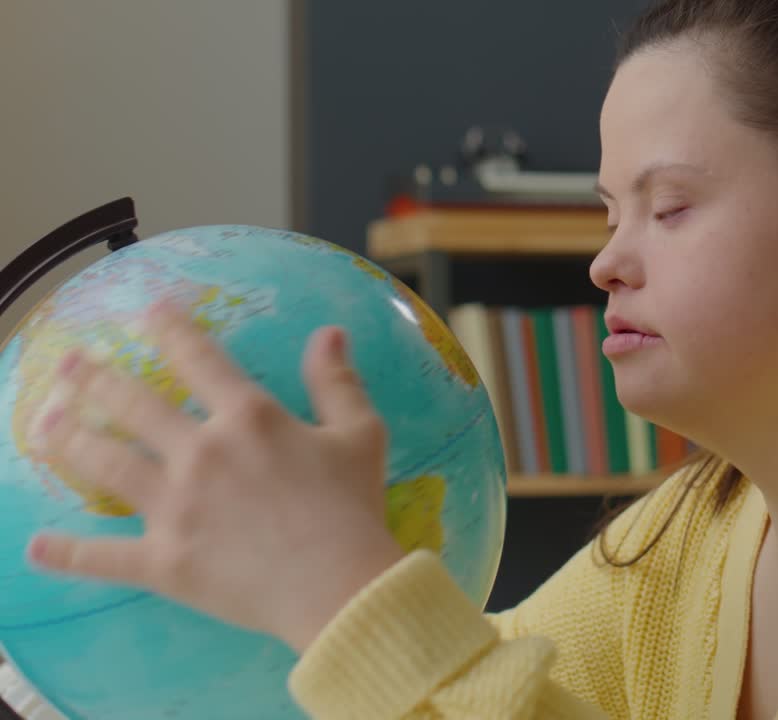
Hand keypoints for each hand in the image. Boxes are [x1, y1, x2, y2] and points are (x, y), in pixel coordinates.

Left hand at [25, 302, 405, 651]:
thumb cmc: (354, 508)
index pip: (199, 359)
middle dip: (94, 378)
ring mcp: (174, 506)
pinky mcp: (163, 560)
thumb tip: (327, 333)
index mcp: (248, 417)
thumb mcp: (361, 436)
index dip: (172, 329)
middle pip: (133, 405)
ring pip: (106, 464)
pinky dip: (67, 553)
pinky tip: (36, 546)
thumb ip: (338, 382)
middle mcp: (200, 452)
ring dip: (68, 439)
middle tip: (66, 363)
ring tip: (42, 421)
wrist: (341, 588)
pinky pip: (104, 556)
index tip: (150, 310)